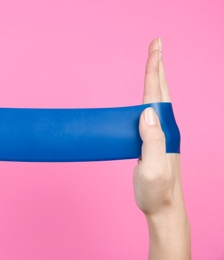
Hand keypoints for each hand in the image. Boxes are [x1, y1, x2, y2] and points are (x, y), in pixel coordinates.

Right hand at [133, 38, 189, 258]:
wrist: (162, 207)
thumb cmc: (156, 191)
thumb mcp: (152, 167)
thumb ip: (152, 140)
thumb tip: (147, 111)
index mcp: (164, 130)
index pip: (156, 94)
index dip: (155, 69)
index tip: (156, 47)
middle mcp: (164, 128)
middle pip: (160, 90)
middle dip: (158, 65)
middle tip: (157, 44)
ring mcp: (159, 134)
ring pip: (156, 99)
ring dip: (154, 78)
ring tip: (153, 62)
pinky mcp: (151, 141)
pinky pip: (148, 113)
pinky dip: (147, 97)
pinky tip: (145, 97)